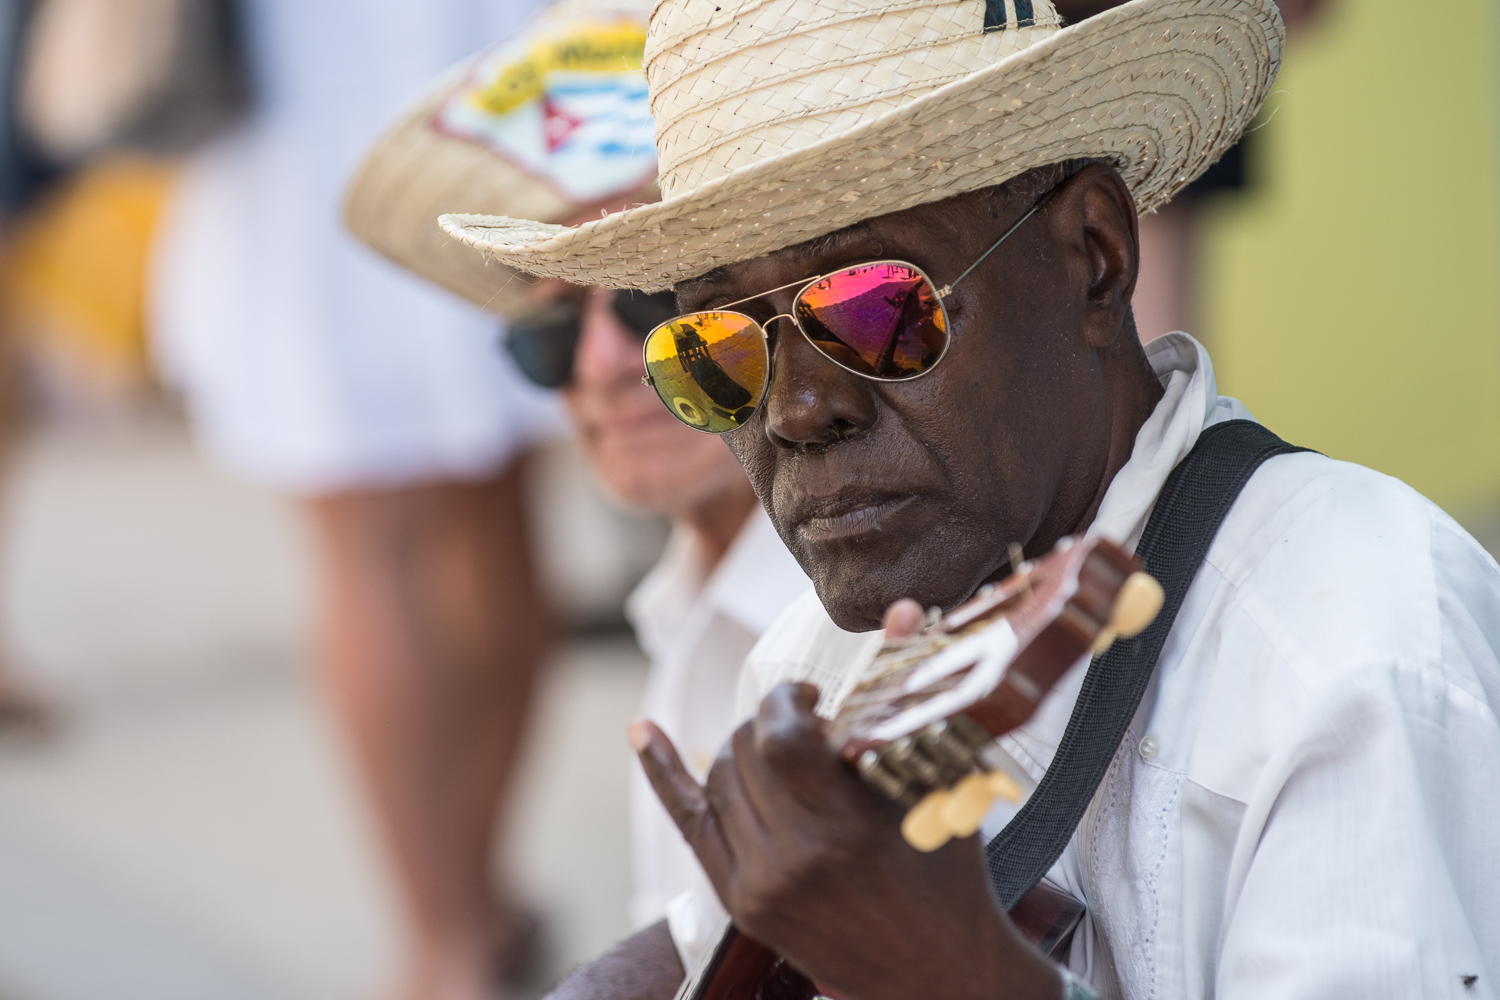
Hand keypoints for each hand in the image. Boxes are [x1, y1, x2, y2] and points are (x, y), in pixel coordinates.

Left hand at [629, 605, 1060, 999]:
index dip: (788, 700)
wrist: (936, 975)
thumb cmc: (948, 879)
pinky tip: (643, 732)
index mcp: (843, 829)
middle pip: (744, 751)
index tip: (813, 698)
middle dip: (771, 723)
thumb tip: (903, 614)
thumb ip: (905, 711)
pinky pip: (689, 822)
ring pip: (719, 779)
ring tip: (783, 752)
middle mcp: (790, 859)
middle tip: (806, 725)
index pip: (778, 735)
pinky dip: (663, 772)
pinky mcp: (740, 902)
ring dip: (746, 750)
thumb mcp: (937, 794)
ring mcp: (757, 885)